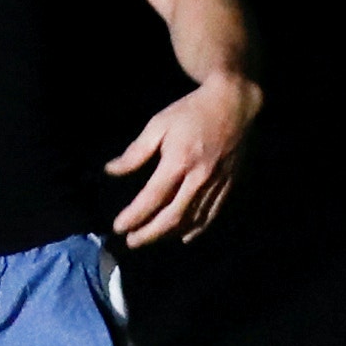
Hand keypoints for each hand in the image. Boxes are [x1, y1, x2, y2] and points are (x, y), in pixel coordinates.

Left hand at [106, 73, 262, 248]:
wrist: (235, 104)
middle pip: (172, 216)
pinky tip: (184, 237)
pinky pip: (212, 214)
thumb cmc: (192, 112)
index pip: (153, 198)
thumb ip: (136, 152)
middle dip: (149, 234)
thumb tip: (111, 170)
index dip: (135, 216)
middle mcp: (199, 179)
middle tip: (131, 242)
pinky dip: (197, 229)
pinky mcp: (229, 186)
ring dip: (169, 234)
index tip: (119, 227)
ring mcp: (217, 185)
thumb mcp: (158, 125)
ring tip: (150, 239)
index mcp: (179, 161)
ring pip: (192, 220)